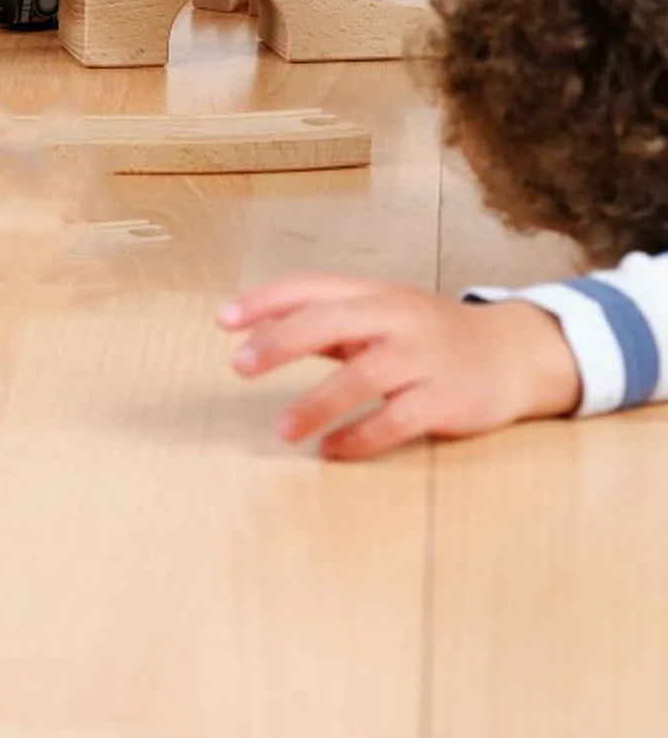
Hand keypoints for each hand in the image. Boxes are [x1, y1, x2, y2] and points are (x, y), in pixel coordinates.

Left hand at [217, 275, 582, 459]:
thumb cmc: (426, 336)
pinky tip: (332, 450)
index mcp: (373, 294)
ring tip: (283, 430)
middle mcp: (397, 318)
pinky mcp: (447, 398)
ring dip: (317, 404)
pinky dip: (360, 437)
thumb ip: (322, 322)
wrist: (514, 352)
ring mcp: (424, 358)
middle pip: (332, 321)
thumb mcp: (377, 316)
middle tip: (241, 365)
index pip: (312, 287)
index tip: (223, 320)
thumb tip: (254, 332)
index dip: (266, 300)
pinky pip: (397, 420)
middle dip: (282, 341)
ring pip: (364, 376)